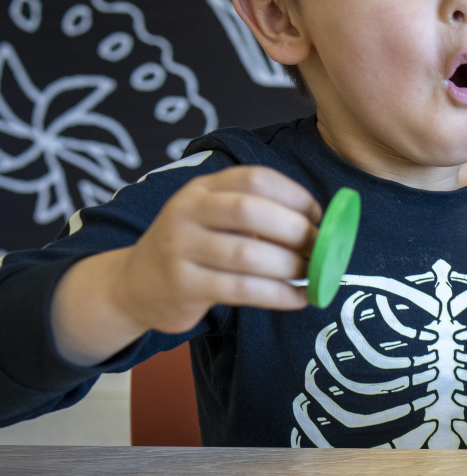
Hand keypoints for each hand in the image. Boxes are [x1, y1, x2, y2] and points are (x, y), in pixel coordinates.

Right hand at [51, 166, 321, 366]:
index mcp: (203, 189)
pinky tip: (298, 297)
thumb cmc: (193, 250)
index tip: (318, 216)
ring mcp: (181, 247)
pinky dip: (278, 294)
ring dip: (290, 266)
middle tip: (321, 249)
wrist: (134, 284)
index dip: (294, 195)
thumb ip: (257, 216)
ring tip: (312, 275)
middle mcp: (188, 211)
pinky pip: (242, 289)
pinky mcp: (183, 285)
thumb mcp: (215, 220)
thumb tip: (320, 226)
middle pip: (251, 211)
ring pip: (248, 254)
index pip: (255, 178)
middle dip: (296, 231)